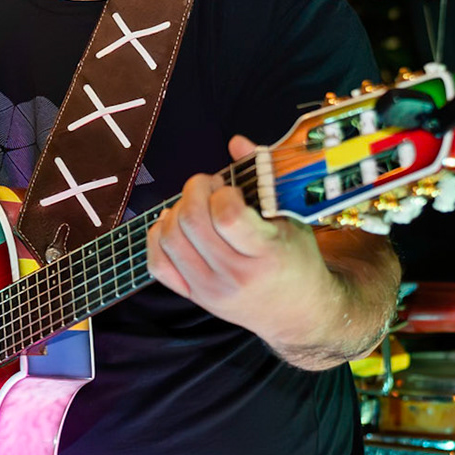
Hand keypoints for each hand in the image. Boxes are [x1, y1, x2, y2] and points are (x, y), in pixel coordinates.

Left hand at [145, 134, 339, 350]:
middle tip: (208, 186)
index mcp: (267, 253)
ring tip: (195, 205)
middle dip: (194, 190)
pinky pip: (157, 264)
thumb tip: (235, 141)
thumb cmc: (297, 260)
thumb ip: (264, 178)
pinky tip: (174, 225)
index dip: (222, 192)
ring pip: (169, 239)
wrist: (297, 313)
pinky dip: (158, 237)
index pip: (226, 215)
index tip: (231, 190)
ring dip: (176, 210)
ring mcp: (211, 289)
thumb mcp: (292, 218)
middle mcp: (236, 275)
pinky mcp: (195, 297)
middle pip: (191, 222)